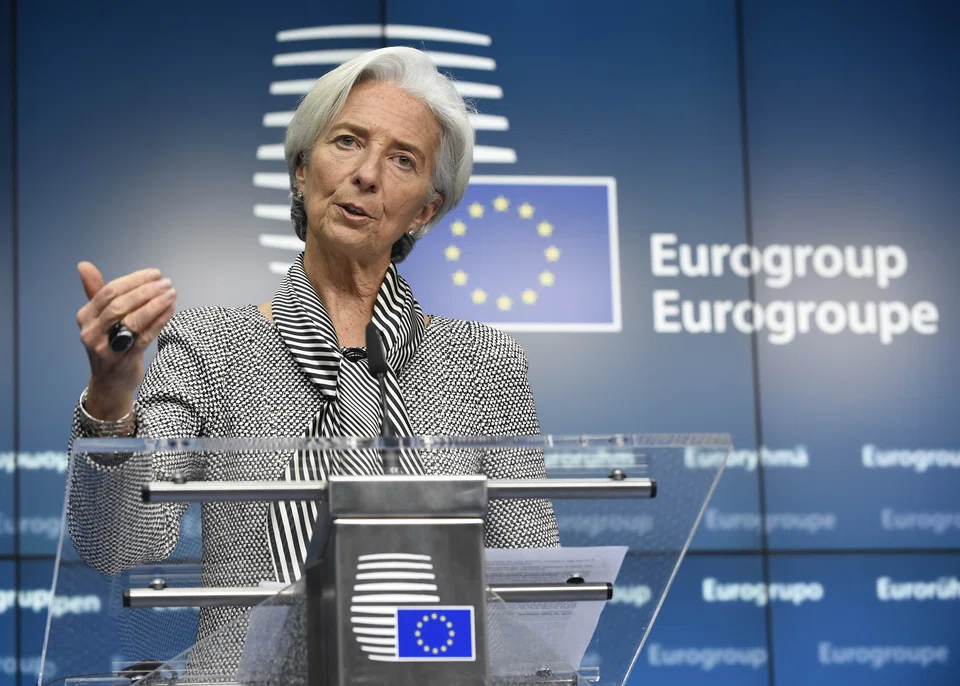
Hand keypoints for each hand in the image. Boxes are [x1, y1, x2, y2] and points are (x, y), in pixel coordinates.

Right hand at [76, 262, 176, 418]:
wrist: (109, 382)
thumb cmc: (108, 343)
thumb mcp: (98, 318)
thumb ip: (95, 291)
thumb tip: (84, 265)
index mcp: (85, 317)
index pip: (109, 292)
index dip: (134, 280)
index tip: (155, 274)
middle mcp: (92, 332)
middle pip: (121, 305)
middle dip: (146, 291)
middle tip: (166, 283)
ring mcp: (107, 347)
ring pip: (133, 320)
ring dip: (155, 304)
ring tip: (171, 293)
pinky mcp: (124, 359)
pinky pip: (145, 336)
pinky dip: (159, 321)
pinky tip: (171, 310)